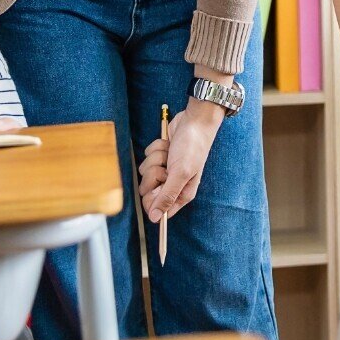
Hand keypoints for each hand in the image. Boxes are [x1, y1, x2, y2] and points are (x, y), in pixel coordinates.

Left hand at [140, 99, 226, 222]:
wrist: (194, 120)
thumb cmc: (193, 147)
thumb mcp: (181, 173)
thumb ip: (167, 196)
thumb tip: (155, 219)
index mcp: (181, 194)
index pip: (159, 209)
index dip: (154, 198)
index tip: (159, 186)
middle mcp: (173, 184)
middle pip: (148, 190)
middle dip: (154, 175)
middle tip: (167, 167)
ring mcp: (165, 170)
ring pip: (145, 172)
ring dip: (156, 159)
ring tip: (171, 153)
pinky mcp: (159, 157)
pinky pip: (146, 157)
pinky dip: (156, 149)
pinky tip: (168, 145)